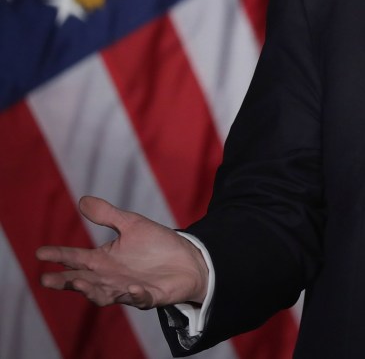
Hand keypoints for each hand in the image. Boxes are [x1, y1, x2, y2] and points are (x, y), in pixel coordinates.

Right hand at [36, 196, 208, 308]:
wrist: (189, 260)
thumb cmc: (157, 244)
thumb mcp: (132, 225)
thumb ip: (107, 216)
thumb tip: (82, 200)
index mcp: (103, 261)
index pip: (75, 258)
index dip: (58, 255)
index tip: (40, 252)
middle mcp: (110, 278)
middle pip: (82, 281)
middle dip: (65, 281)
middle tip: (47, 280)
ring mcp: (128, 289)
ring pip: (104, 295)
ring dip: (91, 290)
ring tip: (79, 282)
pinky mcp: (149, 296)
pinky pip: (140, 299)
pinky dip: (135, 295)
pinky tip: (132, 288)